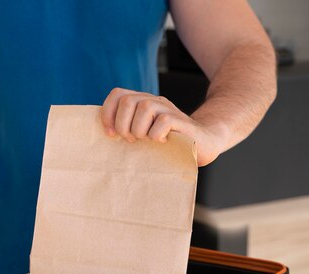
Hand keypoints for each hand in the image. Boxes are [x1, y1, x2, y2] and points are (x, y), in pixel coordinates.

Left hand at [101, 87, 224, 165]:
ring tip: (146, 141)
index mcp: (142, 102)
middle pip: (128, 101)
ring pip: (144, 108)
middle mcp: (154, 101)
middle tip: (131, 140)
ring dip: (139, 130)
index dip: (108, 113)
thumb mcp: (145, 134)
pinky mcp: (180, 120)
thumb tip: (105, 136)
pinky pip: (162, 121)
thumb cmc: (171, 141)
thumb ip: (128, 129)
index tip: (110, 134)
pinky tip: (161, 142)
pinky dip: (156, 135)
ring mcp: (168, 109)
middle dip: (122, 125)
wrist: (203, 143)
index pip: (117, 95)